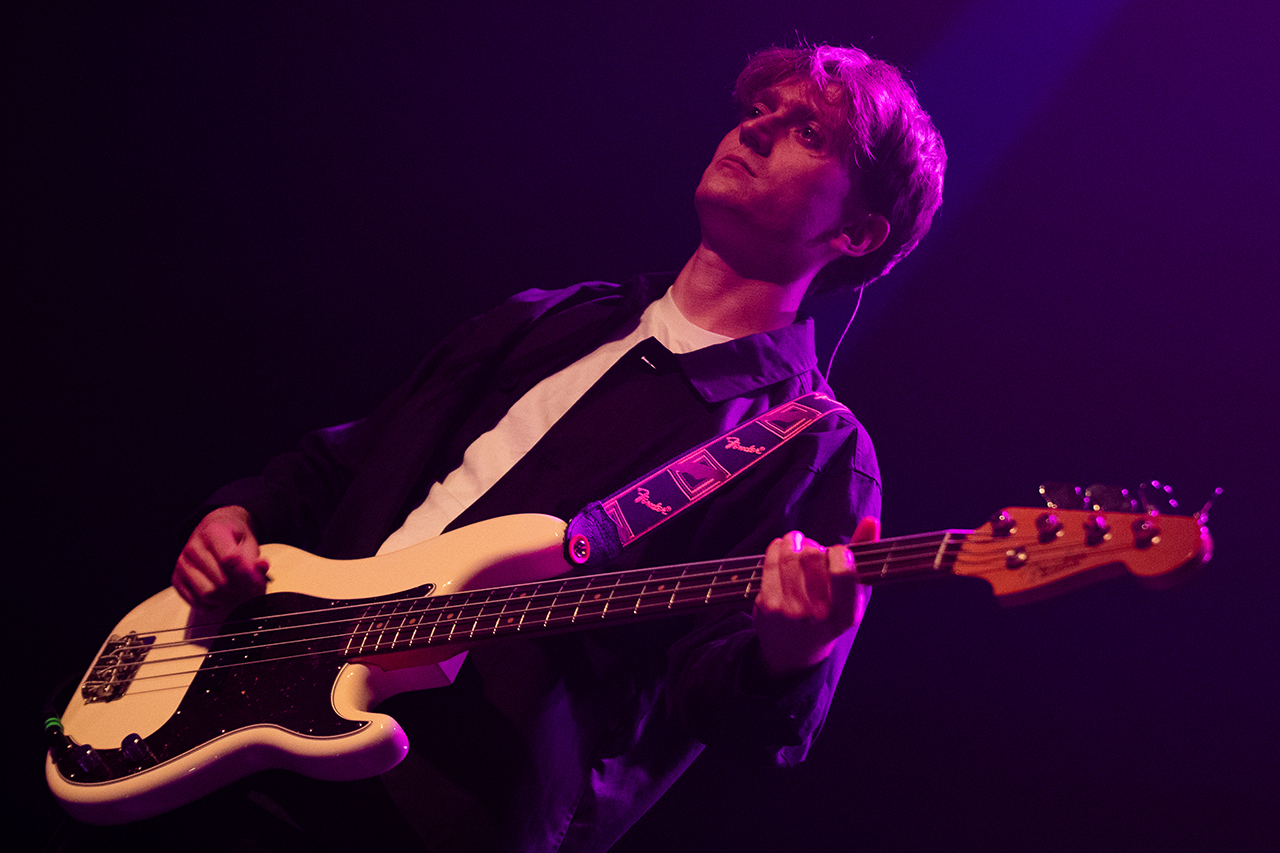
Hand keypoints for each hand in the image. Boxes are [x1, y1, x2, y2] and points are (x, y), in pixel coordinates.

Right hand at [172, 505, 269, 609]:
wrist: (211, 529)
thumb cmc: (232, 537)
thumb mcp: (248, 541)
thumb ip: (254, 557)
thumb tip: (262, 567)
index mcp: (213, 532)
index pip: (230, 559)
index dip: (248, 576)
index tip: (260, 583)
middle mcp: (193, 547)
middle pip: (220, 581)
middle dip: (240, 590)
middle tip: (251, 589)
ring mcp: (183, 564)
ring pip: (207, 594)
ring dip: (227, 598)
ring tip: (238, 591)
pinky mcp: (177, 579)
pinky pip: (196, 602)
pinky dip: (213, 604)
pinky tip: (222, 595)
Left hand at [753, 517, 878, 676]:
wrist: (794, 651)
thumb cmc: (829, 614)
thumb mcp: (852, 595)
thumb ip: (863, 556)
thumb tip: (872, 521)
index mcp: (846, 615)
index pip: (843, 572)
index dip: (839, 553)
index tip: (838, 552)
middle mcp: (818, 616)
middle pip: (813, 558)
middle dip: (814, 546)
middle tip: (813, 550)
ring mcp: (790, 612)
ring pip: (790, 556)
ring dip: (794, 541)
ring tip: (796, 541)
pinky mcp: (767, 606)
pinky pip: (771, 562)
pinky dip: (777, 547)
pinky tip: (781, 547)